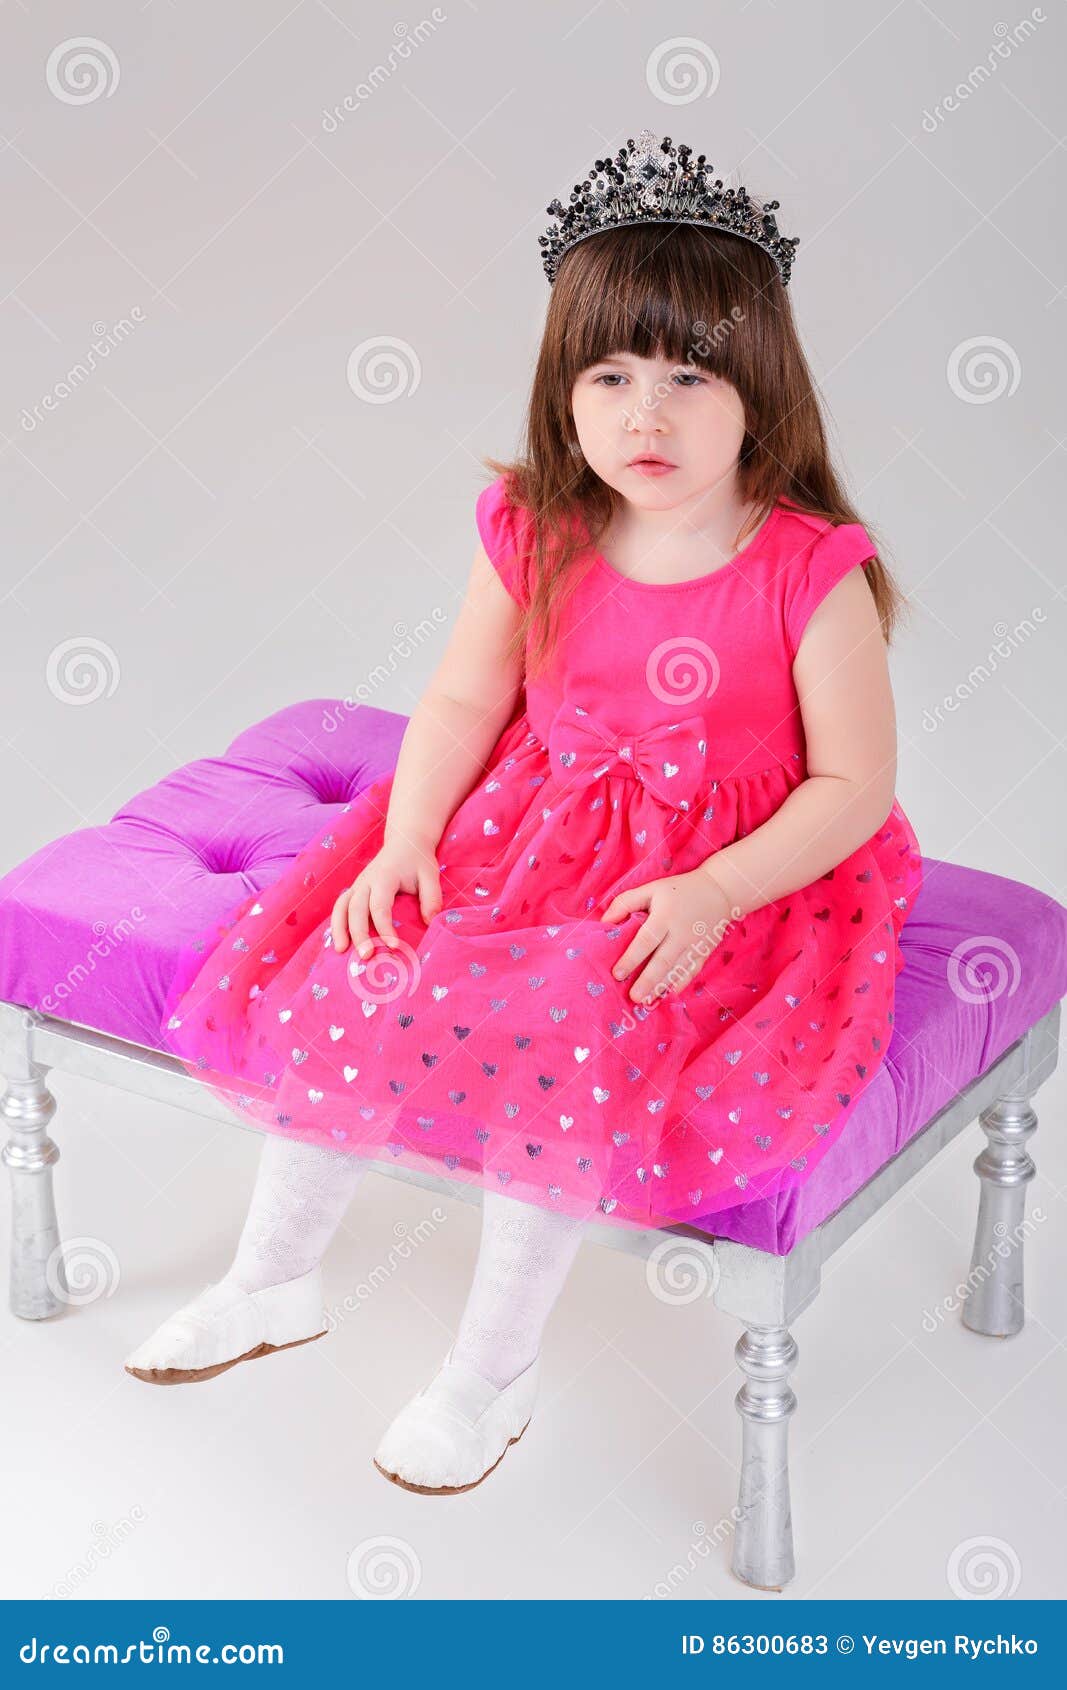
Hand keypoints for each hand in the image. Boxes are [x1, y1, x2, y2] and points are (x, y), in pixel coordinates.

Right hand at [331, 834, 441, 956]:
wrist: (405, 841)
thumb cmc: (418, 860)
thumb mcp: (430, 875)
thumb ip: (432, 898)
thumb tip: (430, 923)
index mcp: (385, 876)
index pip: (380, 905)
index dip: (384, 927)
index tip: (394, 946)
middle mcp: (366, 880)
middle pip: (356, 908)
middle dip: (359, 933)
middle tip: (366, 956)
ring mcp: (358, 885)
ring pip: (341, 907)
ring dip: (339, 929)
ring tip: (340, 951)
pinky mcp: (355, 890)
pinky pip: (340, 907)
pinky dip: (337, 923)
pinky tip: (340, 942)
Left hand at [599, 866, 737, 1004]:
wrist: (719, 891)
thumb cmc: (678, 890)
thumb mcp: (651, 889)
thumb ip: (626, 902)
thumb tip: (605, 922)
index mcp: (665, 916)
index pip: (646, 940)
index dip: (632, 958)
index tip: (617, 974)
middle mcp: (681, 933)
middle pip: (663, 961)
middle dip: (648, 980)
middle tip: (634, 997)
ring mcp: (695, 945)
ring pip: (678, 970)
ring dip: (662, 986)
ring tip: (647, 1001)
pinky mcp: (704, 952)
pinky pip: (692, 971)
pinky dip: (681, 983)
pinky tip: (668, 994)